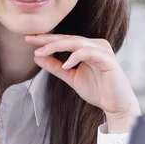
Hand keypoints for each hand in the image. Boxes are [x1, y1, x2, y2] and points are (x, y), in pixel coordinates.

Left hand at [25, 34, 140, 132]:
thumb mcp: (70, 77)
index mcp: (88, 47)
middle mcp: (96, 45)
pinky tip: (64, 64)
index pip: (64, 40)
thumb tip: (37, 57)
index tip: (28, 39)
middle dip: (47, 39)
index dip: (46, 39)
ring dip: (56, 46)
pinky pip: (88, 53)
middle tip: (30, 39)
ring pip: (76, 43)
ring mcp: (103, 51)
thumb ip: (55, 67)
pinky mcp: (108, 60)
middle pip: (68, 38)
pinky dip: (74, 57)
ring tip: (41, 52)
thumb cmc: (97, 90)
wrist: (116, 106)